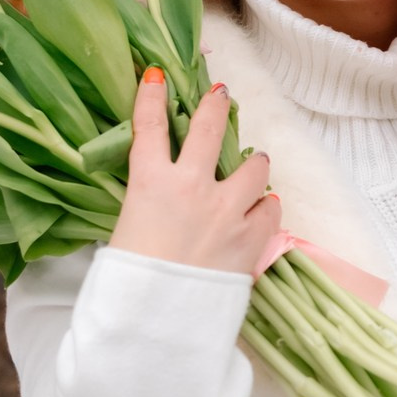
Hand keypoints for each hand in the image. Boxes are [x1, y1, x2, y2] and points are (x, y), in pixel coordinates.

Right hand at [109, 72, 280, 275]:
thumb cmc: (129, 283)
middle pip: (209, 128)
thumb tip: (156, 202)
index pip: (148, 126)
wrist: (157, 322)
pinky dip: (266, 207)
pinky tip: (262, 209)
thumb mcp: (124, 232)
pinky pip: (272, 208)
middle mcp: (190, 187)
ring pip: (255, 167)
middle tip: (220, 94)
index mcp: (149, 183)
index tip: (156, 75)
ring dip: (254, 164)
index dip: (150, 95)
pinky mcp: (251, 237)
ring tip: (254, 165)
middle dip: (216, 105)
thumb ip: (144, 207)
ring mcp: (226, 210)